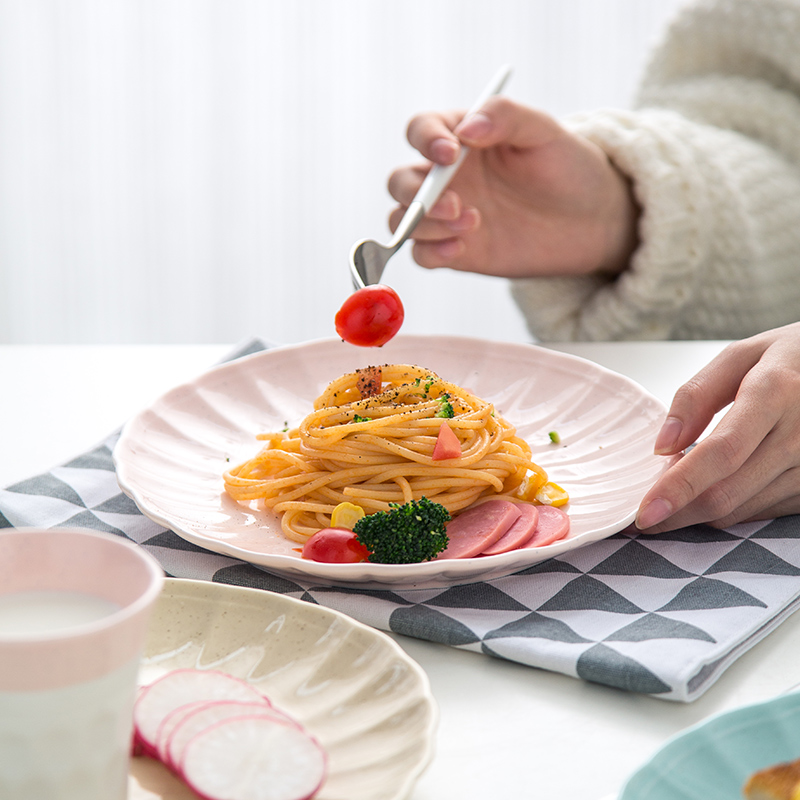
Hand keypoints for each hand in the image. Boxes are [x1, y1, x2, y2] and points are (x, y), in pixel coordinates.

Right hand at [387, 97, 639, 278]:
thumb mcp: (544, 131)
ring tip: (473, 223)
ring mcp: (446, 218)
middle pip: (400, 181)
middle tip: (455, 203)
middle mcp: (445, 178)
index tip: (450, 154)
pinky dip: (431, 252)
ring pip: (403, 219)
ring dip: (425, 224)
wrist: (591, 221)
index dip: (425, 139)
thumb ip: (506, 117)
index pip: (420, 130)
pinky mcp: (456, 252)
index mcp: (460, 139)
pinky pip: (422, 254)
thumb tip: (467, 128)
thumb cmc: (567, 168)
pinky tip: (460, 248)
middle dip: (417, 194)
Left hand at [635, 322, 799, 531]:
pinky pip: (762, 512)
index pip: (721, 452)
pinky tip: (713, 488)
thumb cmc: (792, 359)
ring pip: (741, 509)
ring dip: (698, 511)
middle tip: (645, 513)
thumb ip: (696, 397)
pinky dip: (728, 507)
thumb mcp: (741, 356)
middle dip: (677, 511)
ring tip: (677, 492)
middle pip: (727, 492)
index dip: (679, 486)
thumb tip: (663, 445)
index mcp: (776, 391)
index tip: (645, 511)